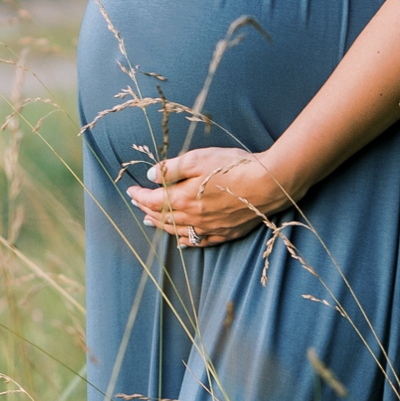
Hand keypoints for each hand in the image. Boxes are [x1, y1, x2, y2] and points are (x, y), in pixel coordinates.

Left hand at [128, 145, 293, 249]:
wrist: (269, 184)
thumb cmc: (235, 167)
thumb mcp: (199, 158)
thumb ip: (172, 168)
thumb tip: (150, 177)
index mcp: (184, 199)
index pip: (153, 200)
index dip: (139, 196)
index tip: (130, 190)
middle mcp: (194, 218)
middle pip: (163, 217)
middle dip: (146, 210)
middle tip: (138, 204)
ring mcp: (210, 228)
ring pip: (178, 231)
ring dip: (161, 226)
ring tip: (150, 222)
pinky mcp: (226, 233)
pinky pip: (199, 242)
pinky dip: (185, 241)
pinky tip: (181, 241)